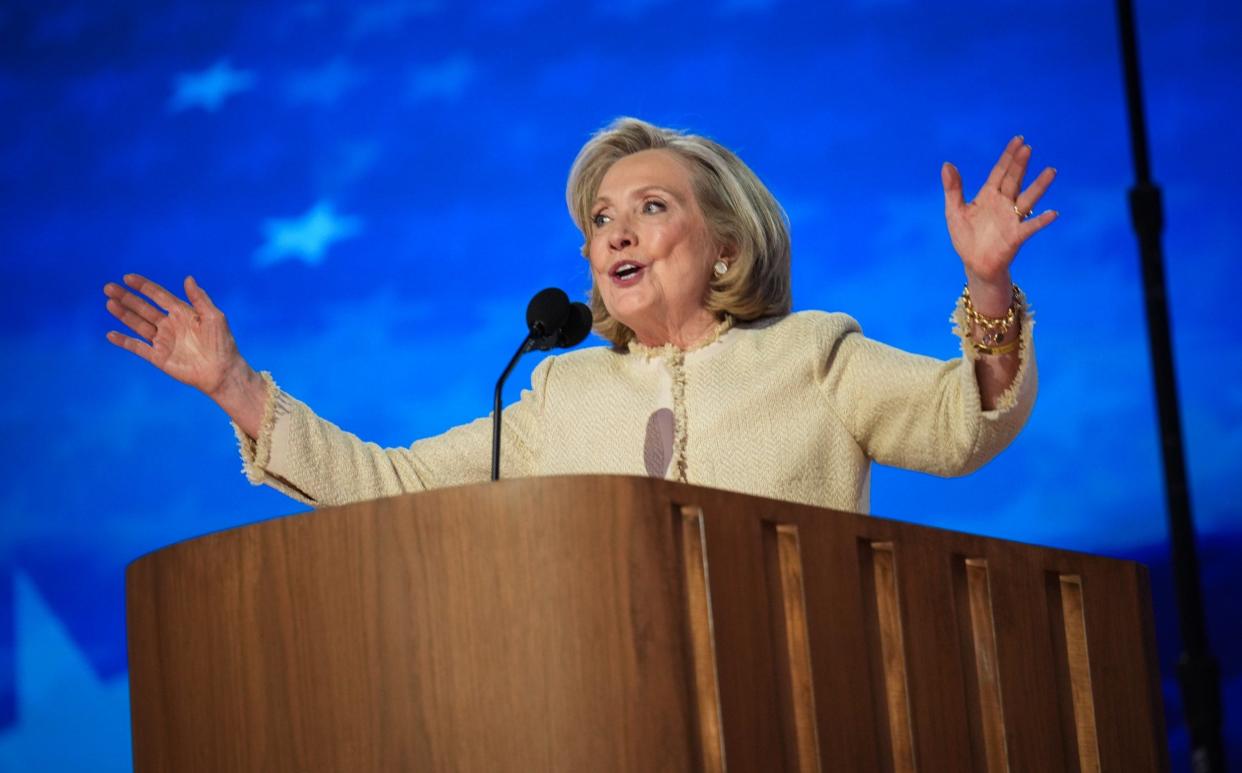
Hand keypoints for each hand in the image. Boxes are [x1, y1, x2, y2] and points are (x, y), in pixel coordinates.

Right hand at [104, 274, 244, 397]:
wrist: (222, 371)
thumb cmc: (222, 343)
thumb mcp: (214, 317)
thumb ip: (199, 298)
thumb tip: (188, 278)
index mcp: (182, 313)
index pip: (159, 296)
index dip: (144, 286)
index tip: (127, 278)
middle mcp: (170, 325)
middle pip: (143, 308)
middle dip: (127, 298)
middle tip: (109, 288)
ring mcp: (163, 341)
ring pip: (138, 324)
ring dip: (124, 314)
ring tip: (110, 303)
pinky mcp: (159, 357)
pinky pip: (138, 348)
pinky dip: (124, 342)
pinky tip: (111, 335)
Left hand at [942, 136, 1056, 311]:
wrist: (974, 264)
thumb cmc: (966, 237)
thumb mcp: (954, 211)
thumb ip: (953, 189)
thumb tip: (947, 164)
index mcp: (989, 195)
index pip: (1000, 172)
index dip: (1008, 156)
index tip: (1018, 140)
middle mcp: (1003, 204)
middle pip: (1013, 180)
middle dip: (1020, 165)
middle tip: (1028, 148)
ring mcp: (1011, 219)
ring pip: (1027, 199)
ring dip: (1039, 186)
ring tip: (1050, 171)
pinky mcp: (1015, 236)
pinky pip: (1030, 227)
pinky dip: (1041, 221)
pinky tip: (1052, 213)